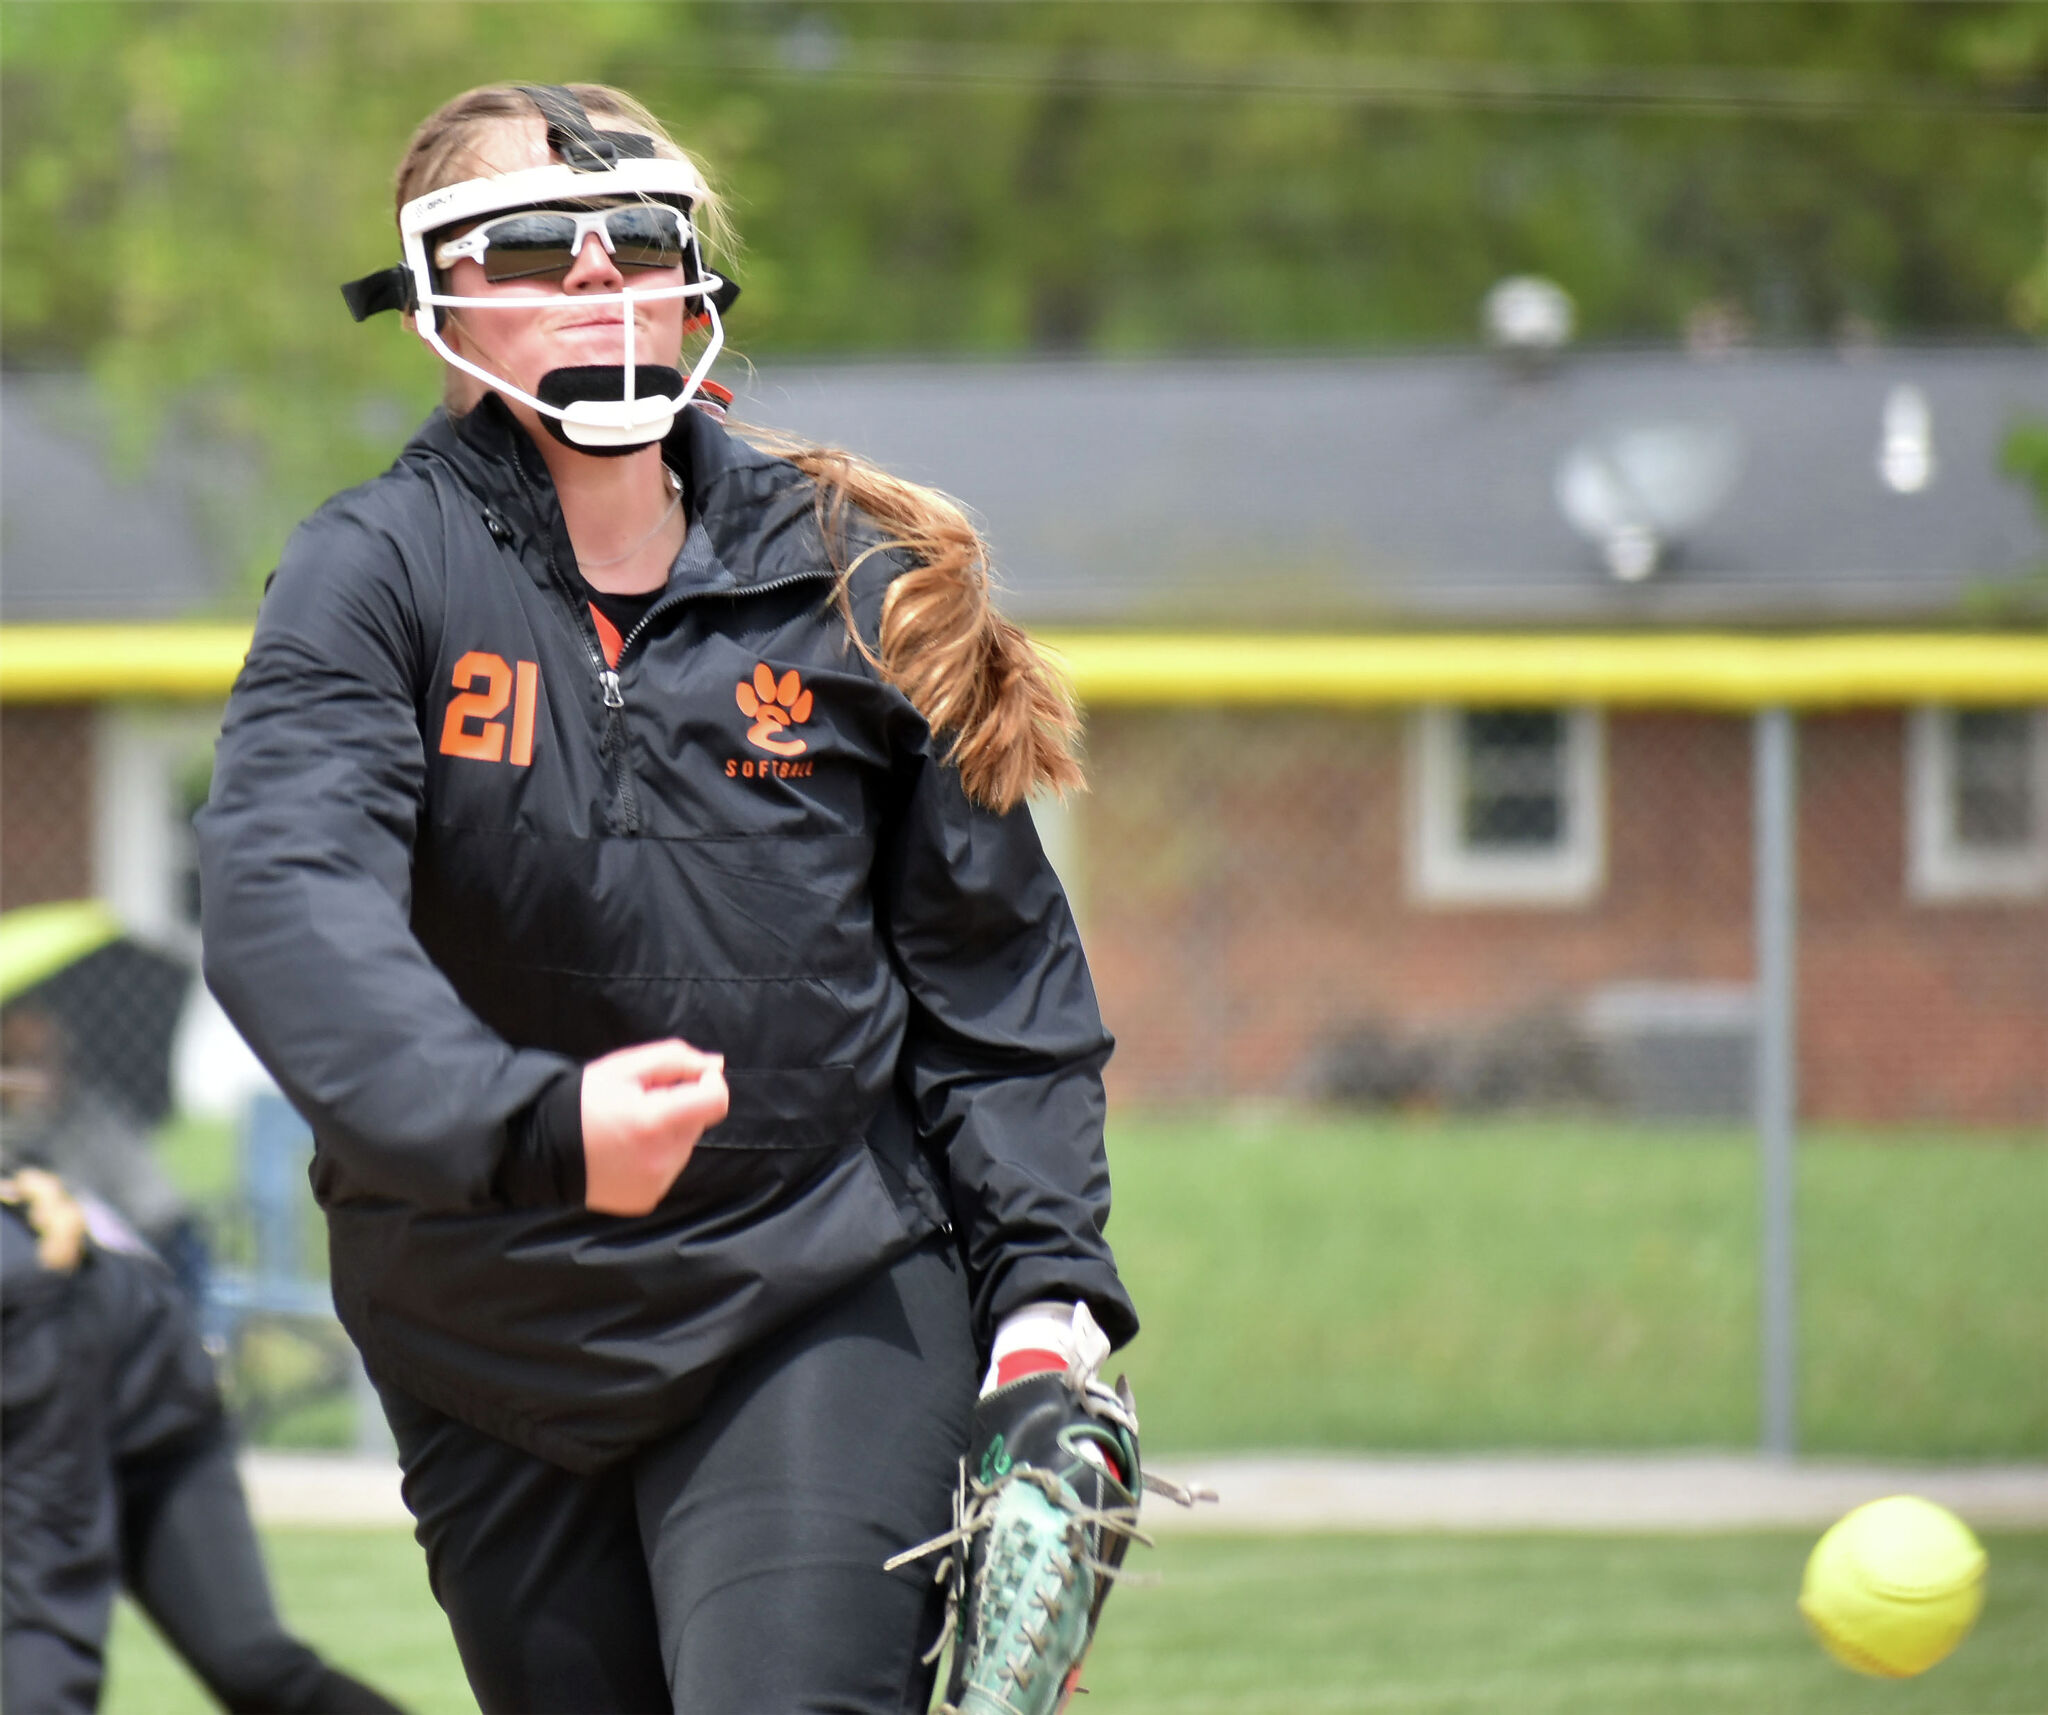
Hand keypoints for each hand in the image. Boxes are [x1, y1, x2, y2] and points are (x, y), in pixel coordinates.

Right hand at [581, 1039, 728, 1215]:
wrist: (539, 1147)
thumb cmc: (584, 1099)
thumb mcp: (625, 1067)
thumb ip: (675, 1060)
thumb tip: (716, 1065)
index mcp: (655, 1121)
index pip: (716, 1102)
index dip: (709, 1084)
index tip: (688, 1079)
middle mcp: (661, 1158)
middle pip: (697, 1123)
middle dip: (679, 1108)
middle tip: (640, 1104)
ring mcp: (655, 1184)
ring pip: (684, 1147)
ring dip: (668, 1133)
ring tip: (629, 1129)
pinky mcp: (646, 1200)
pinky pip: (668, 1169)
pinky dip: (656, 1157)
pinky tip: (626, 1152)